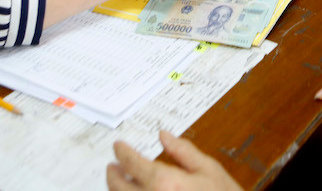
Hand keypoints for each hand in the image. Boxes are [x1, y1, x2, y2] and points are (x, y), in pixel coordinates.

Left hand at [107, 130, 241, 190]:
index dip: (122, 152)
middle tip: (112, 165)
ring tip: (122, 181)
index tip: (118, 146)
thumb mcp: (208, 169)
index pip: (132, 163)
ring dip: (117, 189)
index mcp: (164, 182)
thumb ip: (183, 151)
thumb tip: (164, 135)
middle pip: (118, 186)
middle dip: (112, 174)